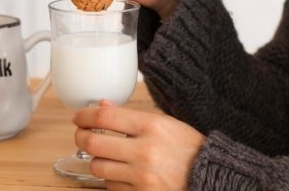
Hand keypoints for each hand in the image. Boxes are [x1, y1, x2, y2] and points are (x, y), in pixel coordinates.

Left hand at [73, 100, 205, 190]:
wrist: (209, 176)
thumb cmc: (188, 148)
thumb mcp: (165, 123)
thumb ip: (131, 116)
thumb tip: (102, 106)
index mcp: (152, 127)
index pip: (105, 117)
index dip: (84, 115)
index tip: (79, 117)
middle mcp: (145, 151)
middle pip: (93, 142)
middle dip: (81, 136)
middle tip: (82, 134)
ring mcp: (141, 176)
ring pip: (98, 166)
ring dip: (96, 159)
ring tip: (104, 154)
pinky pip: (110, 186)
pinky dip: (110, 178)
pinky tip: (120, 171)